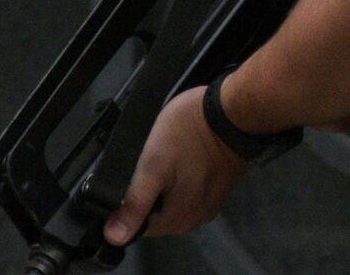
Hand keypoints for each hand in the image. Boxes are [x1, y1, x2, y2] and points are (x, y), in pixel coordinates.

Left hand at [102, 86, 248, 245]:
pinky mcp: (220, 189)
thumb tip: (114, 238)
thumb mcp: (154, 164)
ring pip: (173, 203)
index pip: (137, 226)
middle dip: (150, 193)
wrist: (235, 111)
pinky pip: (191, 192)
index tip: (134, 176)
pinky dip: (184, 179)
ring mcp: (211, 204)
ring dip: (166, 186)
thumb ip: (135, 203)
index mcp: (177, 220)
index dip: (128, 204)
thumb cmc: (190, 134)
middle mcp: (195, 220)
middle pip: (157, 216)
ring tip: (167, 157)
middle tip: (151, 161)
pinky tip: (184, 158)